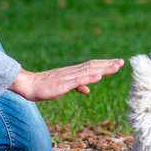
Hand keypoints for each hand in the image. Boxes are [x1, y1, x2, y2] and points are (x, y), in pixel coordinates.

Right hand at [8, 58, 123, 101]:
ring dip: (103, 69)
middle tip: (122, 62)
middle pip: (93, 66)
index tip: (118, 63)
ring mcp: (68, 77)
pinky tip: (98, 77)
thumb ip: (77, 86)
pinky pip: (78, 80)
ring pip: (88, 71)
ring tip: (115, 67)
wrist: (29, 85)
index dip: (105, 64)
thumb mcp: (64, 87)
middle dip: (108, 64)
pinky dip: (89, 78)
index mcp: (73, 72)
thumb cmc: (45, 86)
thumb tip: (88, 89)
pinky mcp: (63, 84)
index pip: (92, 66)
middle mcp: (72, 71)